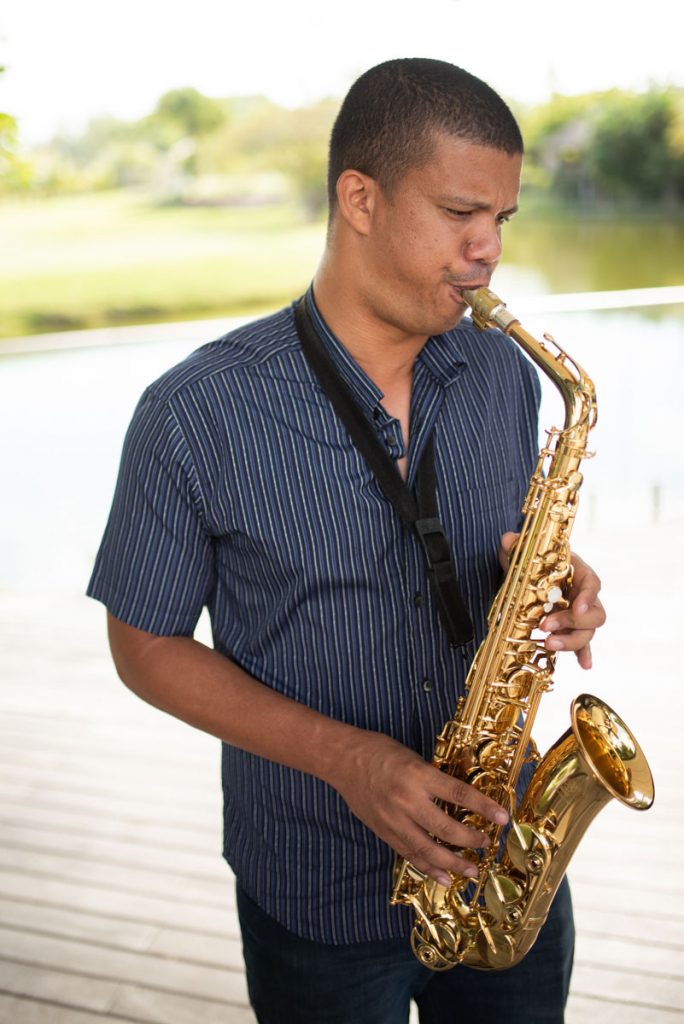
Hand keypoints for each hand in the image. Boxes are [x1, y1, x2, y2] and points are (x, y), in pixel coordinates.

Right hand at [329, 729, 508, 886]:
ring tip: (471, 870)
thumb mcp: (413, 757)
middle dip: (470, 840)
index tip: (503, 818)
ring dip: (453, 863)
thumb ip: (433, 780)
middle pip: (446, 828)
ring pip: (428, 849)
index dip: (484, 807)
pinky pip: (409, 854)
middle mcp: (408, 800)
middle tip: (486, 843)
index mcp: (419, 776)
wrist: (343, 760)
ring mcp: (394, 820)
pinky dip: (428, 868)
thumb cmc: (379, 751)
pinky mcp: (384, 832)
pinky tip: (444, 877)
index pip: (460, 794)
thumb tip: (459, 799)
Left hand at [500, 532, 605, 669]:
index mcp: (577, 572)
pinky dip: (583, 654)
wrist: (530, 573)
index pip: (592, 583)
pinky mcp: (570, 629)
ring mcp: (578, 614)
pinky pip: (583, 644)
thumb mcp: (522, 552)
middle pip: (594, 614)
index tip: (575, 607)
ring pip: (587, 632)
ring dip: (570, 642)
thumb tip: (508, 540)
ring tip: (548, 644)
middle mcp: (583, 595)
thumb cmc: (533, 561)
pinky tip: (584, 665)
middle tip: (545, 626)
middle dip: (571, 623)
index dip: (587, 597)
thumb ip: (515, 546)